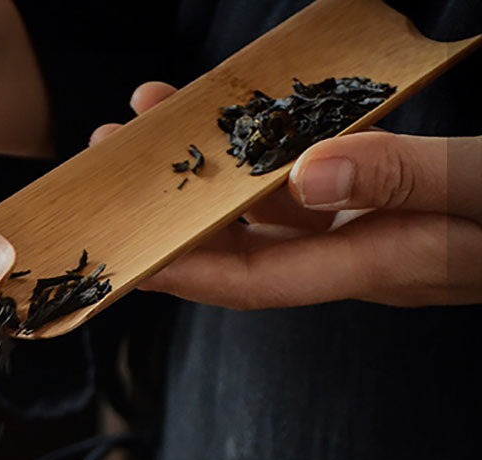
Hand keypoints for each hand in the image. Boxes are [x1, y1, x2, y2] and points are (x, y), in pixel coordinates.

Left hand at [91, 82, 481, 307]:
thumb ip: (407, 179)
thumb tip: (305, 175)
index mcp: (377, 262)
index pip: (252, 280)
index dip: (182, 270)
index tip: (121, 254)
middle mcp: (357, 253)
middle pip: (240, 247)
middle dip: (170, 215)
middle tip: (113, 165)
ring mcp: (367, 228)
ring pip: (264, 211)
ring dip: (205, 174)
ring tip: (151, 126)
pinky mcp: (383, 198)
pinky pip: (304, 182)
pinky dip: (264, 152)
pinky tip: (238, 119)